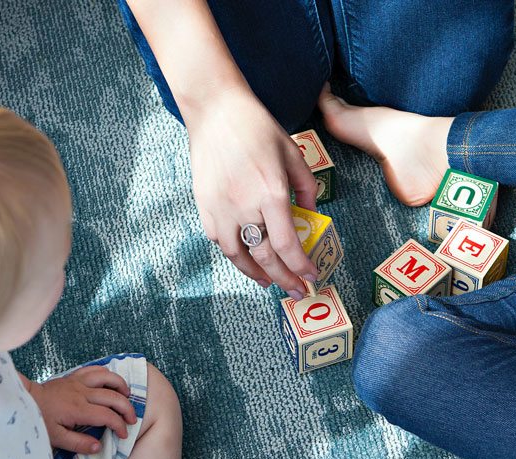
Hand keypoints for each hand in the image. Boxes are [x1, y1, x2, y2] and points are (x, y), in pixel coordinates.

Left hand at [30, 365, 135, 453]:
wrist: (24, 400)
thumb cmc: (39, 420)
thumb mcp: (55, 438)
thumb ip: (78, 443)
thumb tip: (98, 447)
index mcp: (78, 410)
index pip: (107, 416)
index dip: (120, 425)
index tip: (123, 434)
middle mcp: (81, 393)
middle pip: (113, 396)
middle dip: (127, 408)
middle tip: (132, 419)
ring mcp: (78, 382)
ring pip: (108, 377)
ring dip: (121, 386)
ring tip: (127, 396)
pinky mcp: (74, 376)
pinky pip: (95, 369)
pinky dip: (107, 374)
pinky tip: (112, 382)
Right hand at [185, 89, 318, 297]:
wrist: (216, 110)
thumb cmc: (257, 128)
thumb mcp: (293, 154)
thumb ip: (306, 189)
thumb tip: (311, 218)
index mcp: (271, 193)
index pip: (287, 245)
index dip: (300, 266)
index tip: (311, 276)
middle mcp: (244, 206)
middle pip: (265, 257)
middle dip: (285, 279)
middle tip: (297, 290)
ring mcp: (220, 208)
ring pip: (238, 256)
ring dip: (256, 274)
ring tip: (270, 281)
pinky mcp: (204, 206)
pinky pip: (220, 241)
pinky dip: (235, 254)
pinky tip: (246, 257)